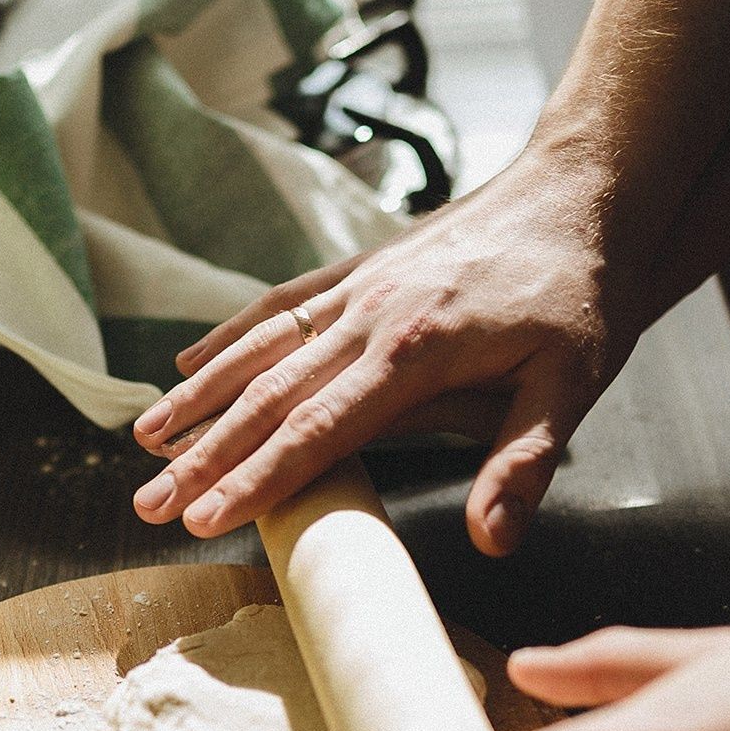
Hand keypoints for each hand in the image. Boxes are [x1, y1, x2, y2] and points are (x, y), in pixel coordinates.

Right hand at [130, 152, 640, 556]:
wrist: (585, 189)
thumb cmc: (583, 292)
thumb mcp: (572, 387)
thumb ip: (522, 464)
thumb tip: (492, 541)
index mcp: (413, 352)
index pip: (315, 431)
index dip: (256, 479)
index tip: (203, 519)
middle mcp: (369, 316)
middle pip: (267, 397)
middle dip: (202, 456)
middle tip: (146, 504)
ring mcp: (359, 288)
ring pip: (259, 349)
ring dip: (198, 398)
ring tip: (145, 440)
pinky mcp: (362, 268)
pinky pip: (279, 306)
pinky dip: (229, 338)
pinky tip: (191, 363)